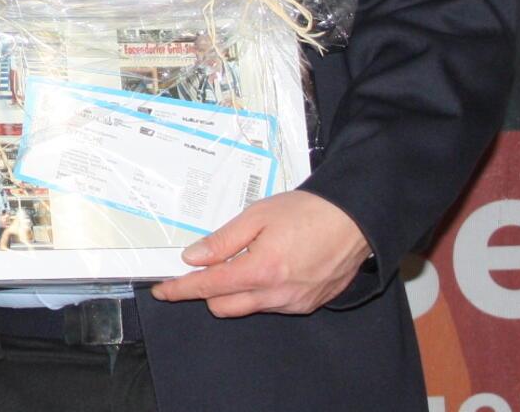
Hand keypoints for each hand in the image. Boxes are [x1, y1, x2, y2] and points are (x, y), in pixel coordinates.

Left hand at [150, 191, 370, 316]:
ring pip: (247, 307)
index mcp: (261, 270)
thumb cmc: (309, 211)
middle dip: (208, 289)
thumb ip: (223, 240)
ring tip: (247, 258)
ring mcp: (294, 303)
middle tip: (209, 264)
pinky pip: (272, 305)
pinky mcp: (308, 305)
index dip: (180, 289)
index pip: (208, 288)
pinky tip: (271, 266)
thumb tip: (192, 257)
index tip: (163, 290)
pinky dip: (261, 291)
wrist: (356, 219)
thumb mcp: (257, 215)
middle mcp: (277, 294)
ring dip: (236, 290)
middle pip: (223, 305)